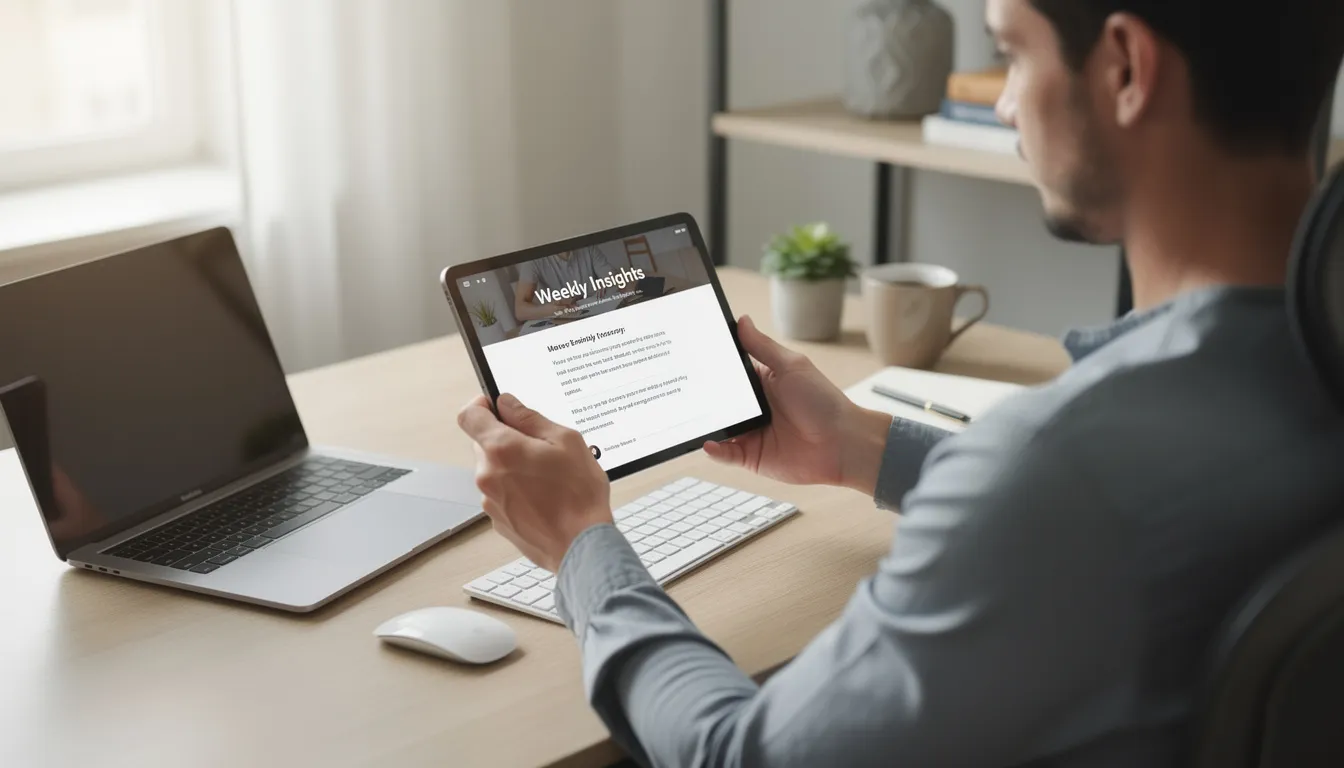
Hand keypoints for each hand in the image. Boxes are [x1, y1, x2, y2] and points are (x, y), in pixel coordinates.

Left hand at [457, 394, 611, 571]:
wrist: (581, 546)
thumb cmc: (579, 496)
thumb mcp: (566, 441)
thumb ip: (530, 418)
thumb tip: (508, 404)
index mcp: (501, 449)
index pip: (469, 415)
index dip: (481, 405)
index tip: (495, 406)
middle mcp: (487, 475)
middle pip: (483, 443)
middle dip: (506, 439)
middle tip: (539, 447)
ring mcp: (490, 501)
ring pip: (494, 470)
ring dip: (513, 467)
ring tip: (547, 478)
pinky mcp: (497, 520)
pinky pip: (501, 494)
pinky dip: (516, 490)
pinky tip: (543, 497)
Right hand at [703, 316, 891, 494]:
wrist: (843, 443)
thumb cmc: (824, 402)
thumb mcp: (791, 366)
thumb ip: (762, 347)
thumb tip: (741, 320)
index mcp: (762, 382)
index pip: (729, 373)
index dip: (711, 366)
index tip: (690, 356)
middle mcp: (753, 407)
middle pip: (718, 400)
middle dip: (701, 396)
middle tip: (681, 387)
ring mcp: (751, 432)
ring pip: (719, 427)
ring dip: (704, 423)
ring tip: (687, 416)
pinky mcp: (752, 456)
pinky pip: (726, 454)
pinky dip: (715, 450)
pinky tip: (709, 442)